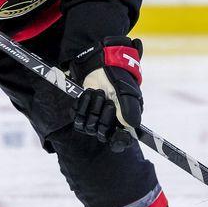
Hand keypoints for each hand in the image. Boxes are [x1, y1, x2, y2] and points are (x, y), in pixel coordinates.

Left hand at [69, 37, 142, 151]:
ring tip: (97, 94)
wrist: (101, 65)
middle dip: (102, 114)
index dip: (118, 141)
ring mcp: (95, 119)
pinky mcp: (82, 113)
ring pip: (88, 126)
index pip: (120, 141)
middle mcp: (109, 123)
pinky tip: (88, 94)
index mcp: (124, 121)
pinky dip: (81, 104)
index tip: (116, 135)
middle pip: (101, 133)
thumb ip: (129, 109)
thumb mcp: (126, 92)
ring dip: (91, 107)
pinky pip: (76, 118)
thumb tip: (130, 126)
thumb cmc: (117, 79)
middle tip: (106, 100)